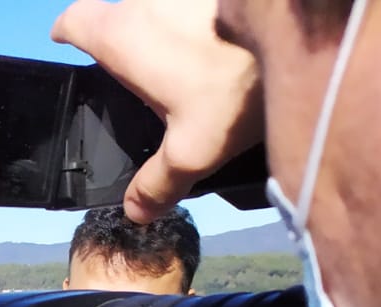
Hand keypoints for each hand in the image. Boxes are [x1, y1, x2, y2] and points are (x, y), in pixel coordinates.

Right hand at [51, 0, 262, 221]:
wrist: (312, 20)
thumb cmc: (236, 82)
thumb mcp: (194, 148)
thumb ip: (159, 182)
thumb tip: (134, 212)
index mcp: (123, 34)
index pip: (74, 22)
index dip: (68, 32)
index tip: (68, 40)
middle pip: (122, 12)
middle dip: (129, 36)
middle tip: (149, 72)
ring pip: (165, 3)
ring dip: (173, 24)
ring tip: (200, 57)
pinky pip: (202, 3)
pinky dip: (208, 17)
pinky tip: (233, 40)